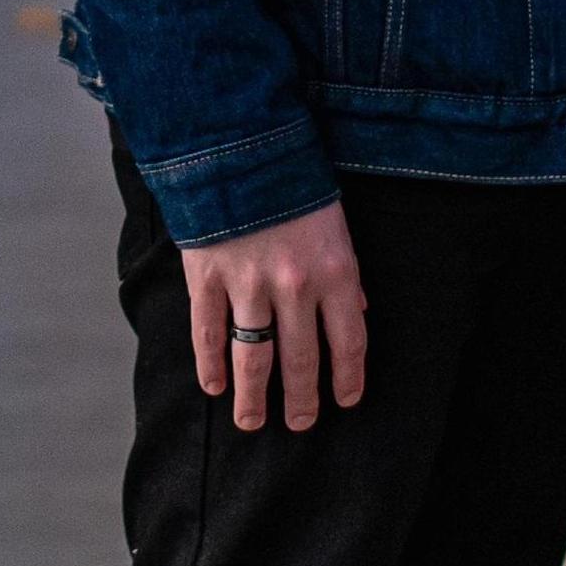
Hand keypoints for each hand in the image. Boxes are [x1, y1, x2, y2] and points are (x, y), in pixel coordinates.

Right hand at [180, 200, 365, 430]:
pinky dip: (210, 365)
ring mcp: (248, 285)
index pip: (348, 344)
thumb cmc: (293, 180)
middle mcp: (294, 286)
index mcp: (334, 271)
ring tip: (254, 422)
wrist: (238, 142)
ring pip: (254, 359)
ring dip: (254, 398)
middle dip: (302, 400)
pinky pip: (209, 334)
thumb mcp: (335, 222)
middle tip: (300, 423)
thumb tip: (357, 312)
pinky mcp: (209, 277)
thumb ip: (344, 272)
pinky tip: (215, 386)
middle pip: (301, 362)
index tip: (345, 401)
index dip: (348, 379)